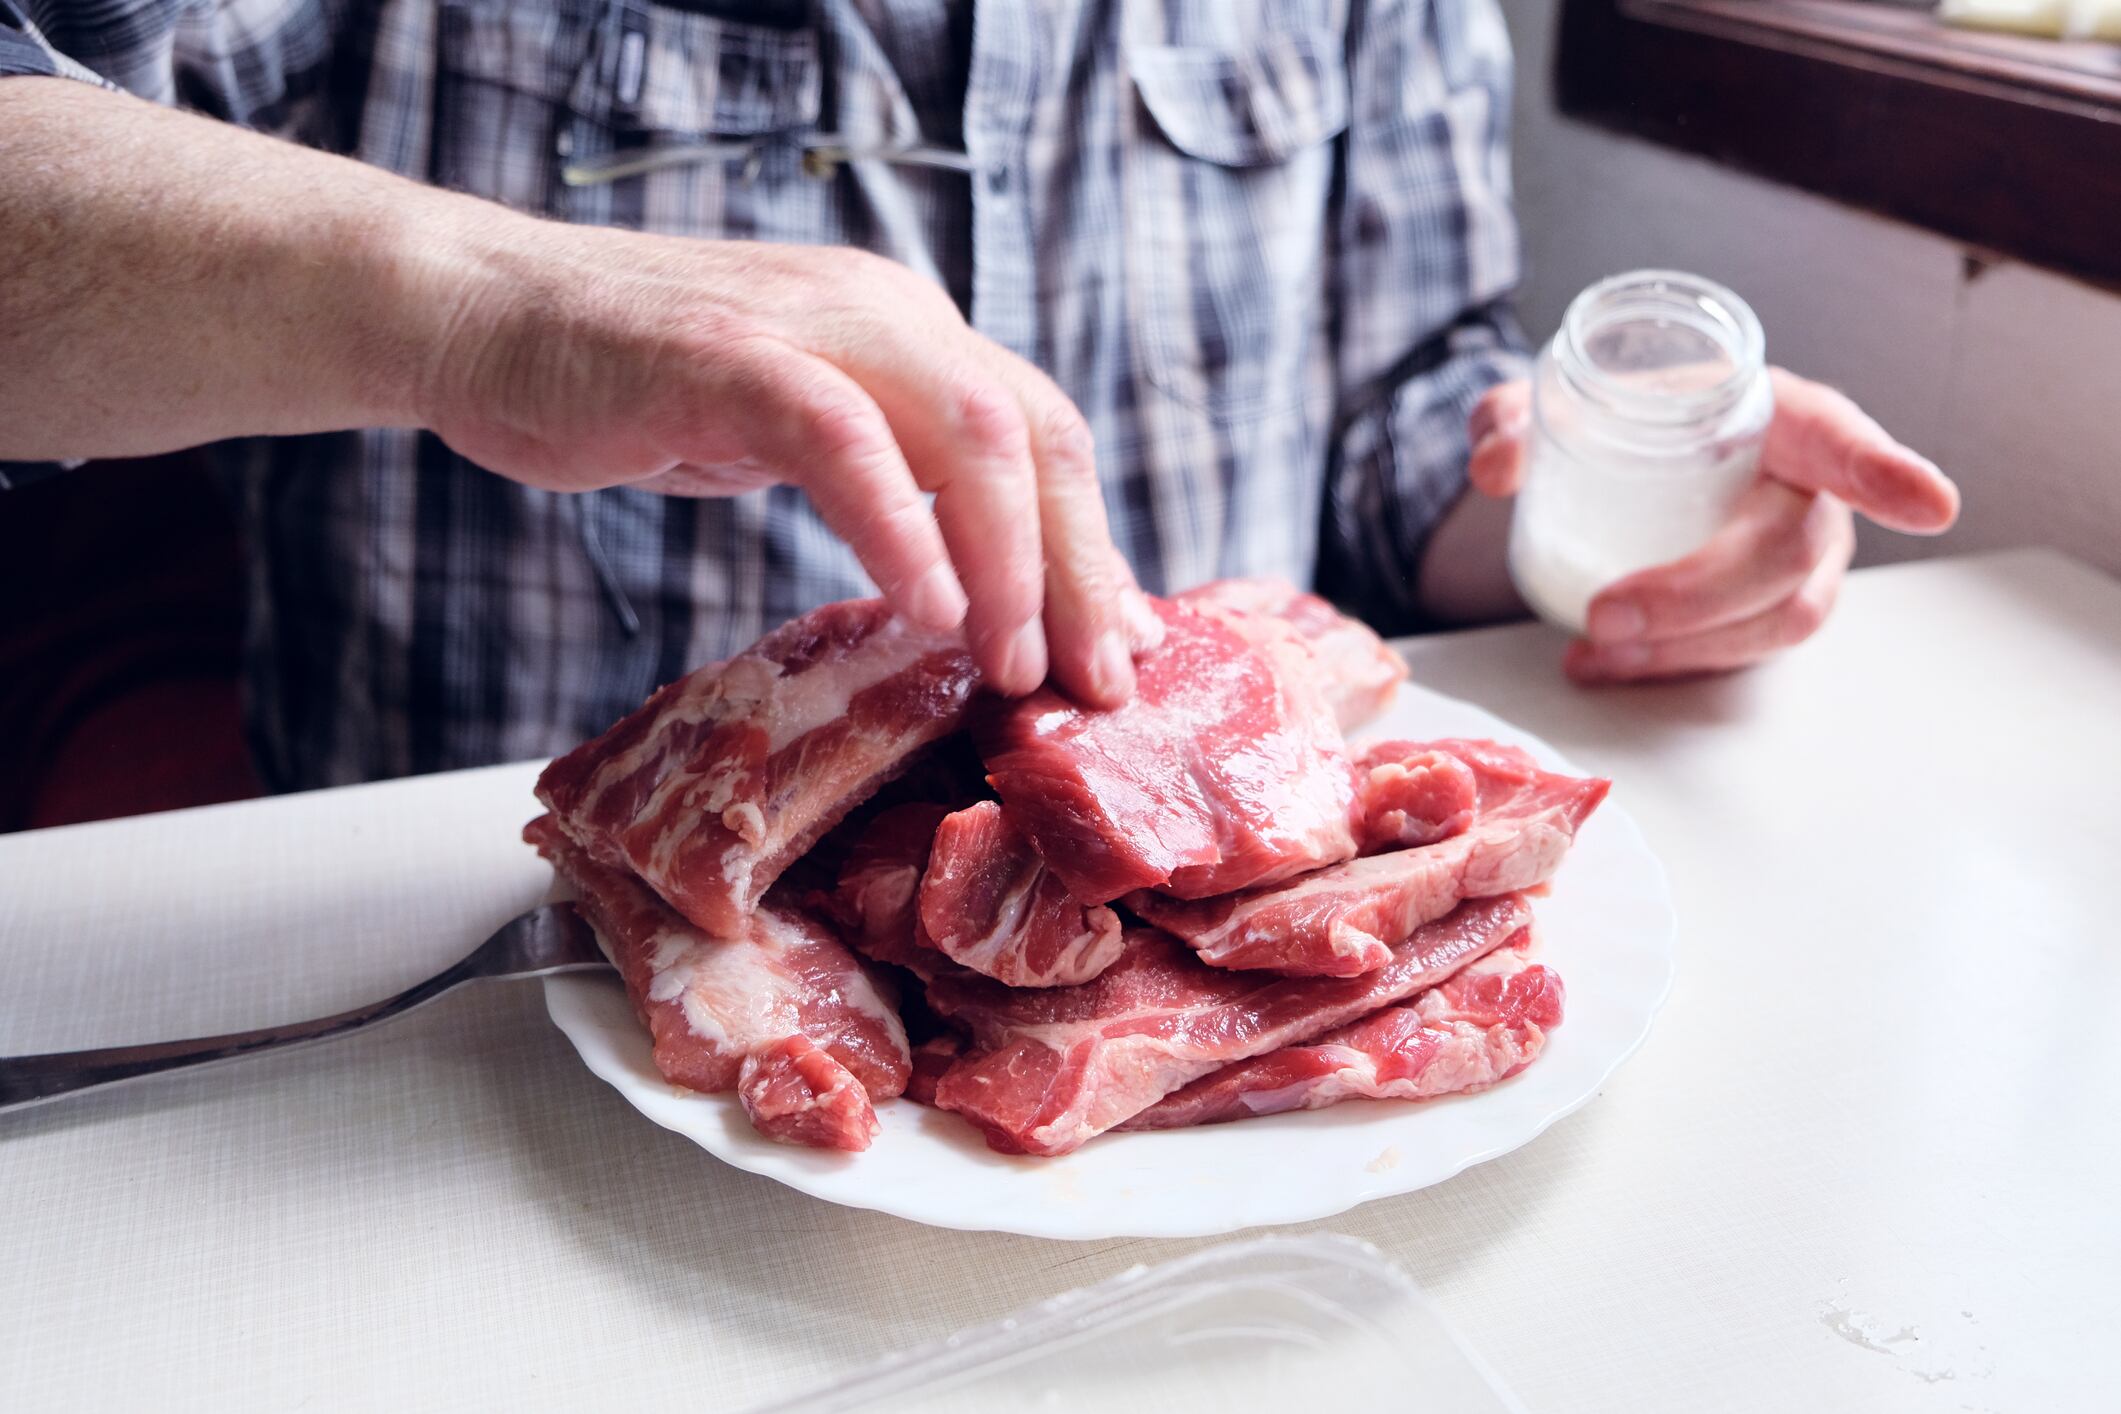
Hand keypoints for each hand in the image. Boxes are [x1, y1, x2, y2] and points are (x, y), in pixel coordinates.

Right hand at [0, 80, 1137, 705]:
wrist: (487, 318)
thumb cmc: (642, 388)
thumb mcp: (799, 429)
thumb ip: (892, 477)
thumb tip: (984, 581)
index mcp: (911, 331)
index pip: (1043, 434)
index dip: (1093, 547)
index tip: (1117, 653)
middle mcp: (885, 312)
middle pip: (1034, 434)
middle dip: (1078, 569)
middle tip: (1096, 684)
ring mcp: (809, 324)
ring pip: (966, 430)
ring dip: (1008, 560)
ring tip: (1016, 667)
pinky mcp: (727, 355)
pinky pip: (841, 438)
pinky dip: (896, 525)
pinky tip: (925, 609)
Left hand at [1465, 368, 1959, 682]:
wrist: (1614, 460)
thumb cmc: (1615, 419)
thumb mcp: (1555, 404)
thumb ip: (1514, 417)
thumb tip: (1494, 463)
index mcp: (1776, 415)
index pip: (1840, 441)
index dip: (1885, 472)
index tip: (1929, 504)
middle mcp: (1806, 489)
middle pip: (1787, 554)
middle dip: (1698, 596)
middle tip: (1606, 618)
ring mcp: (1798, 557)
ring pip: (1776, 619)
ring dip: (1686, 646)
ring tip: (1594, 650)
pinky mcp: (1766, 612)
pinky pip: (1744, 653)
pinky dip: (1674, 667)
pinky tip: (1608, 666)